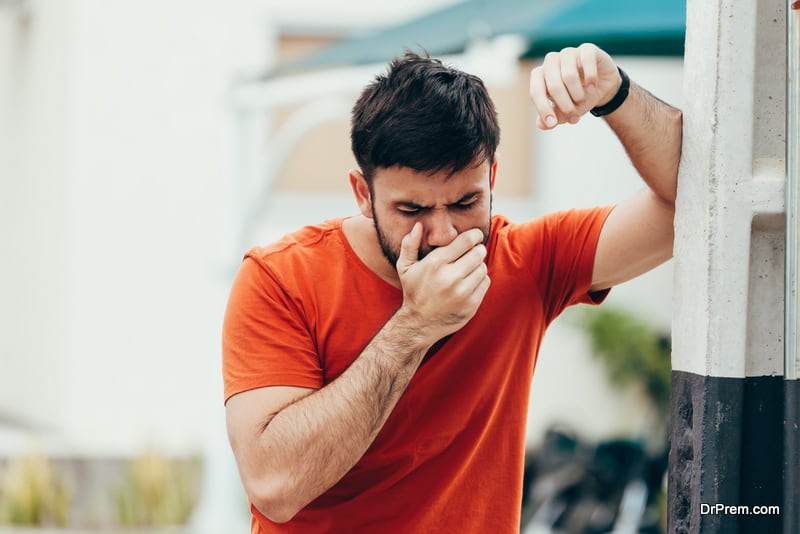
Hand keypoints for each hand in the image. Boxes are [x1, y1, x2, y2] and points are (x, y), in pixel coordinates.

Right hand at [395, 223, 489, 342]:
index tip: (475, 235)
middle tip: (472, 252)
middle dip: (477, 250)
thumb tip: (418, 225)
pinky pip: (485, 282)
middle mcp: (450, 277)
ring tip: (467, 270)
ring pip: (483, 267)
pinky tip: (469, 283)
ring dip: (478, 266)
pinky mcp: (471, 304)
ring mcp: (462, 292)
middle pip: (478, 253)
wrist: (419, 324)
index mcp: (435, 263)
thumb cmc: (414, 291)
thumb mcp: (405, 267)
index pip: (466, 241)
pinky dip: (480, 280)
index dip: (474, 235)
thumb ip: (409, 244)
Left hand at [530, 43, 620, 128]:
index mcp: (541, 76)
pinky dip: (590, 77)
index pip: (536, 90)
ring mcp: (568, 53)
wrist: (602, 86)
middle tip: (573, 116)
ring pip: (568, 73)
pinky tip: (592, 88)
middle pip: (552, 84)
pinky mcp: (587, 49)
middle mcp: (551, 62)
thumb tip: (542, 125)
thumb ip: (554, 117)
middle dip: (563, 104)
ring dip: (576, 92)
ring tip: (582, 100)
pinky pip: (586, 60)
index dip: (543, 108)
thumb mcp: (567, 111)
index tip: (552, 123)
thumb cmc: (578, 98)